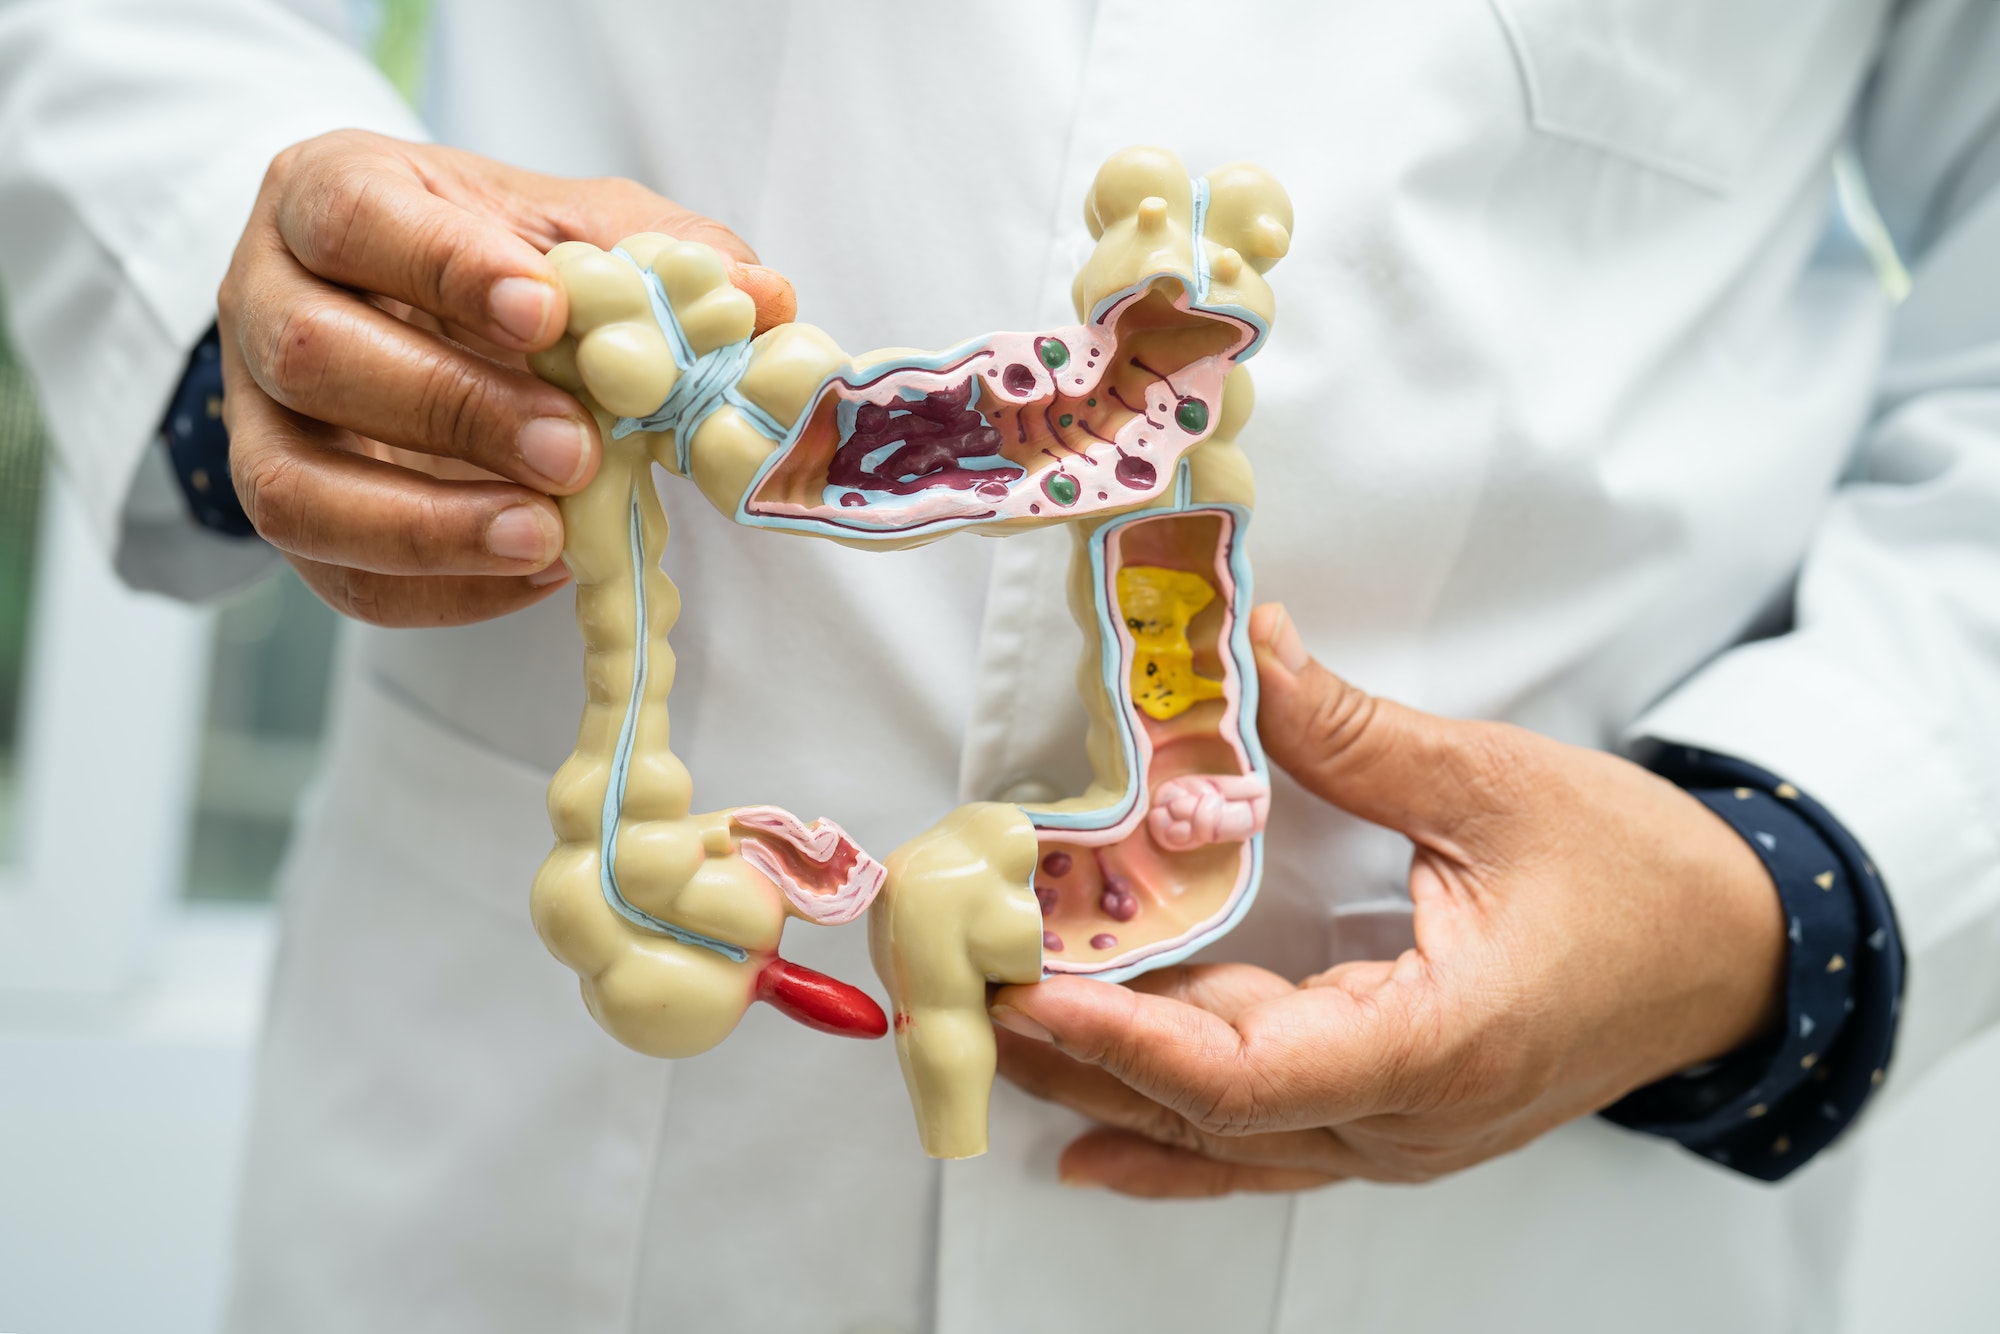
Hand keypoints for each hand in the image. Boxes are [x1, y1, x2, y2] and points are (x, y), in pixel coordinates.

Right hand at [216, 130, 795, 624]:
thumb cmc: (497, 259)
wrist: (418, 314)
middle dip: (453, 410)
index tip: (546, 312)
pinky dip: (442, 589)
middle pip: (315, 355)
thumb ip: (656, 252)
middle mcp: (265, 303)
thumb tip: (761, 299)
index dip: (445, 269)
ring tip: (546, 537)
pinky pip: (338, 577)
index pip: (355, 218)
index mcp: (327, 199)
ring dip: (428, 525)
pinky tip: (535, 572)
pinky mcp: (289, 517)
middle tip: (573, 451)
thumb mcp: (572, 225)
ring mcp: (260, 423)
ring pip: (294, 488)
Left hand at [990, 602, 1785, 1196]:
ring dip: (1104, 1086)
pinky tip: (1088, 1142)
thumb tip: (1245, 653)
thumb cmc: (1641, 878)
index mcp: (1440, 1046)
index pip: (1247, 1075)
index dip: (1126, 1040)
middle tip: (961, 989)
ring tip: (992, 1039)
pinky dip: (1168, 1137)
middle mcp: (1407, 1119)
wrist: (1739, 956)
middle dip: (1075, 1054)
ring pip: (1222, 1136)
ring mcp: (1399, 1134)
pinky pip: (1260, 1145)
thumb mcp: (1495, 785)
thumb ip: (1352, 734)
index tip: (1028, 992)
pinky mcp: (1394, 1116)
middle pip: (1206, 1113)